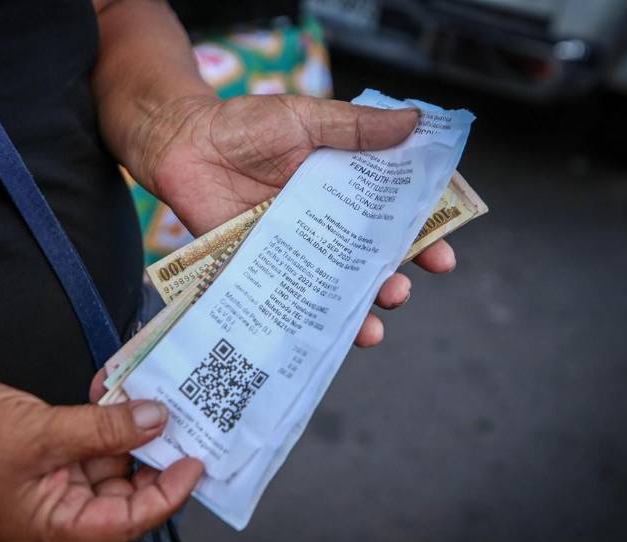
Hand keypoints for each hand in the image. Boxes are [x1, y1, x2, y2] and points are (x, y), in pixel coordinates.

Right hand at [0, 377, 201, 541]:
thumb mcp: (41, 431)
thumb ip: (104, 429)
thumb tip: (156, 421)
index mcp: (46, 532)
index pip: (123, 523)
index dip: (165, 496)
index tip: (194, 465)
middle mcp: (48, 521)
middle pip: (116, 498)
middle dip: (149, 462)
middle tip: (181, 428)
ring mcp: (41, 496)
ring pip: (101, 472)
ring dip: (126, 439)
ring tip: (155, 407)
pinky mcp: (36, 472)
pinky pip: (80, 455)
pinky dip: (100, 430)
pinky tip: (117, 401)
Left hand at [123, 94, 456, 345]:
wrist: (182, 142)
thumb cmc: (245, 125)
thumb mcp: (307, 120)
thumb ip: (358, 127)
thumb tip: (417, 121)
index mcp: (346, 187)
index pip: (396, 215)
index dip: (424, 236)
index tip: (444, 255)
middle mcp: (327, 223)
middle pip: (372, 260)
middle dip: (393, 281)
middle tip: (400, 290)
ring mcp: (296, 249)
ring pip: (336, 289)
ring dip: (358, 312)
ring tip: (371, 326)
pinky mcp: (263, 268)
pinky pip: (290, 300)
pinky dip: (307, 322)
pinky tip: (321, 336)